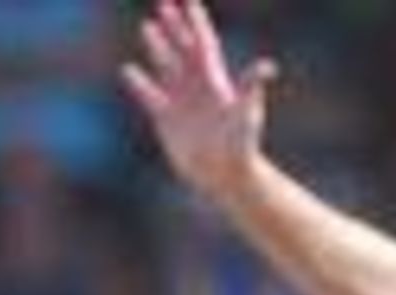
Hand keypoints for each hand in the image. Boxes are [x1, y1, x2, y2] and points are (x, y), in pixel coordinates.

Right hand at [121, 0, 276, 200]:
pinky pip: (149, 96)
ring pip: (166, 66)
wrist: (226, 175)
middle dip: (174, 27)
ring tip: (148, 28)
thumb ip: (251, 85)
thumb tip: (268, 66)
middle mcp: (197, 86)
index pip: (204, 42)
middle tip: (163, 5)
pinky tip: (128, 70)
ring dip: (157, 47)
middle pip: (183, 49)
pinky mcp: (166, 119)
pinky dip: (139, 83)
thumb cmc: (241, 144)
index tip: (189, 1)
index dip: (196, 21)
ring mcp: (181, 101)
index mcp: (214, 80)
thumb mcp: (246, 112)